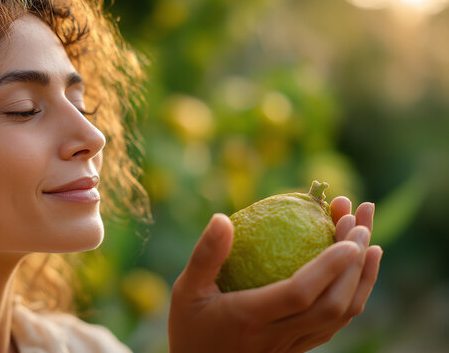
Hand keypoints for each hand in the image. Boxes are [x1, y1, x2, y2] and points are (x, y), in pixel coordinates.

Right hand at [168, 199, 381, 352]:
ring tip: (369, 240)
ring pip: (340, 318)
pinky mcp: (298, 348)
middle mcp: (276, 336)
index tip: (348, 234)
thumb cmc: (190, 325)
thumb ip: (205, 255)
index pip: (299, 294)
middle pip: (331, 305)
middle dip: (354, 263)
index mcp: (249, 318)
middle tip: (360, 222)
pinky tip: (356, 271)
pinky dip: (354, 295)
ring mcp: (291, 346)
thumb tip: (223, 218)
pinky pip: (334, 324)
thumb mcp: (186, 289)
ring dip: (361, 278)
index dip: (329, 266)